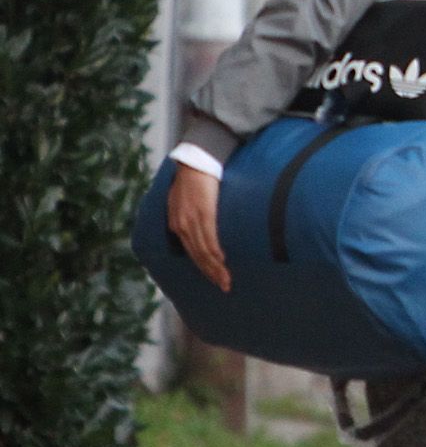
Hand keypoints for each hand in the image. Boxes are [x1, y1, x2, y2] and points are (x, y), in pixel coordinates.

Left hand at [168, 163, 230, 291]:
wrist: (196, 160)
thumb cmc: (194, 177)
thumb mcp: (184, 199)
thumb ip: (189, 214)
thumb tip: (202, 225)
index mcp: (176, 223)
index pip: (191, 252)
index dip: (203, 267)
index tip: (215, 278)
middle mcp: (181, 225)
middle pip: (197, 256)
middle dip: (211, 273)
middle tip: (224, 286)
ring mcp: (191, 220)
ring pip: (203, 251)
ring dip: (216, 268)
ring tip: (227, 280)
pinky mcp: (203, 214)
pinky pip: (209, 238)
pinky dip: (215, 252)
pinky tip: (223, 262)